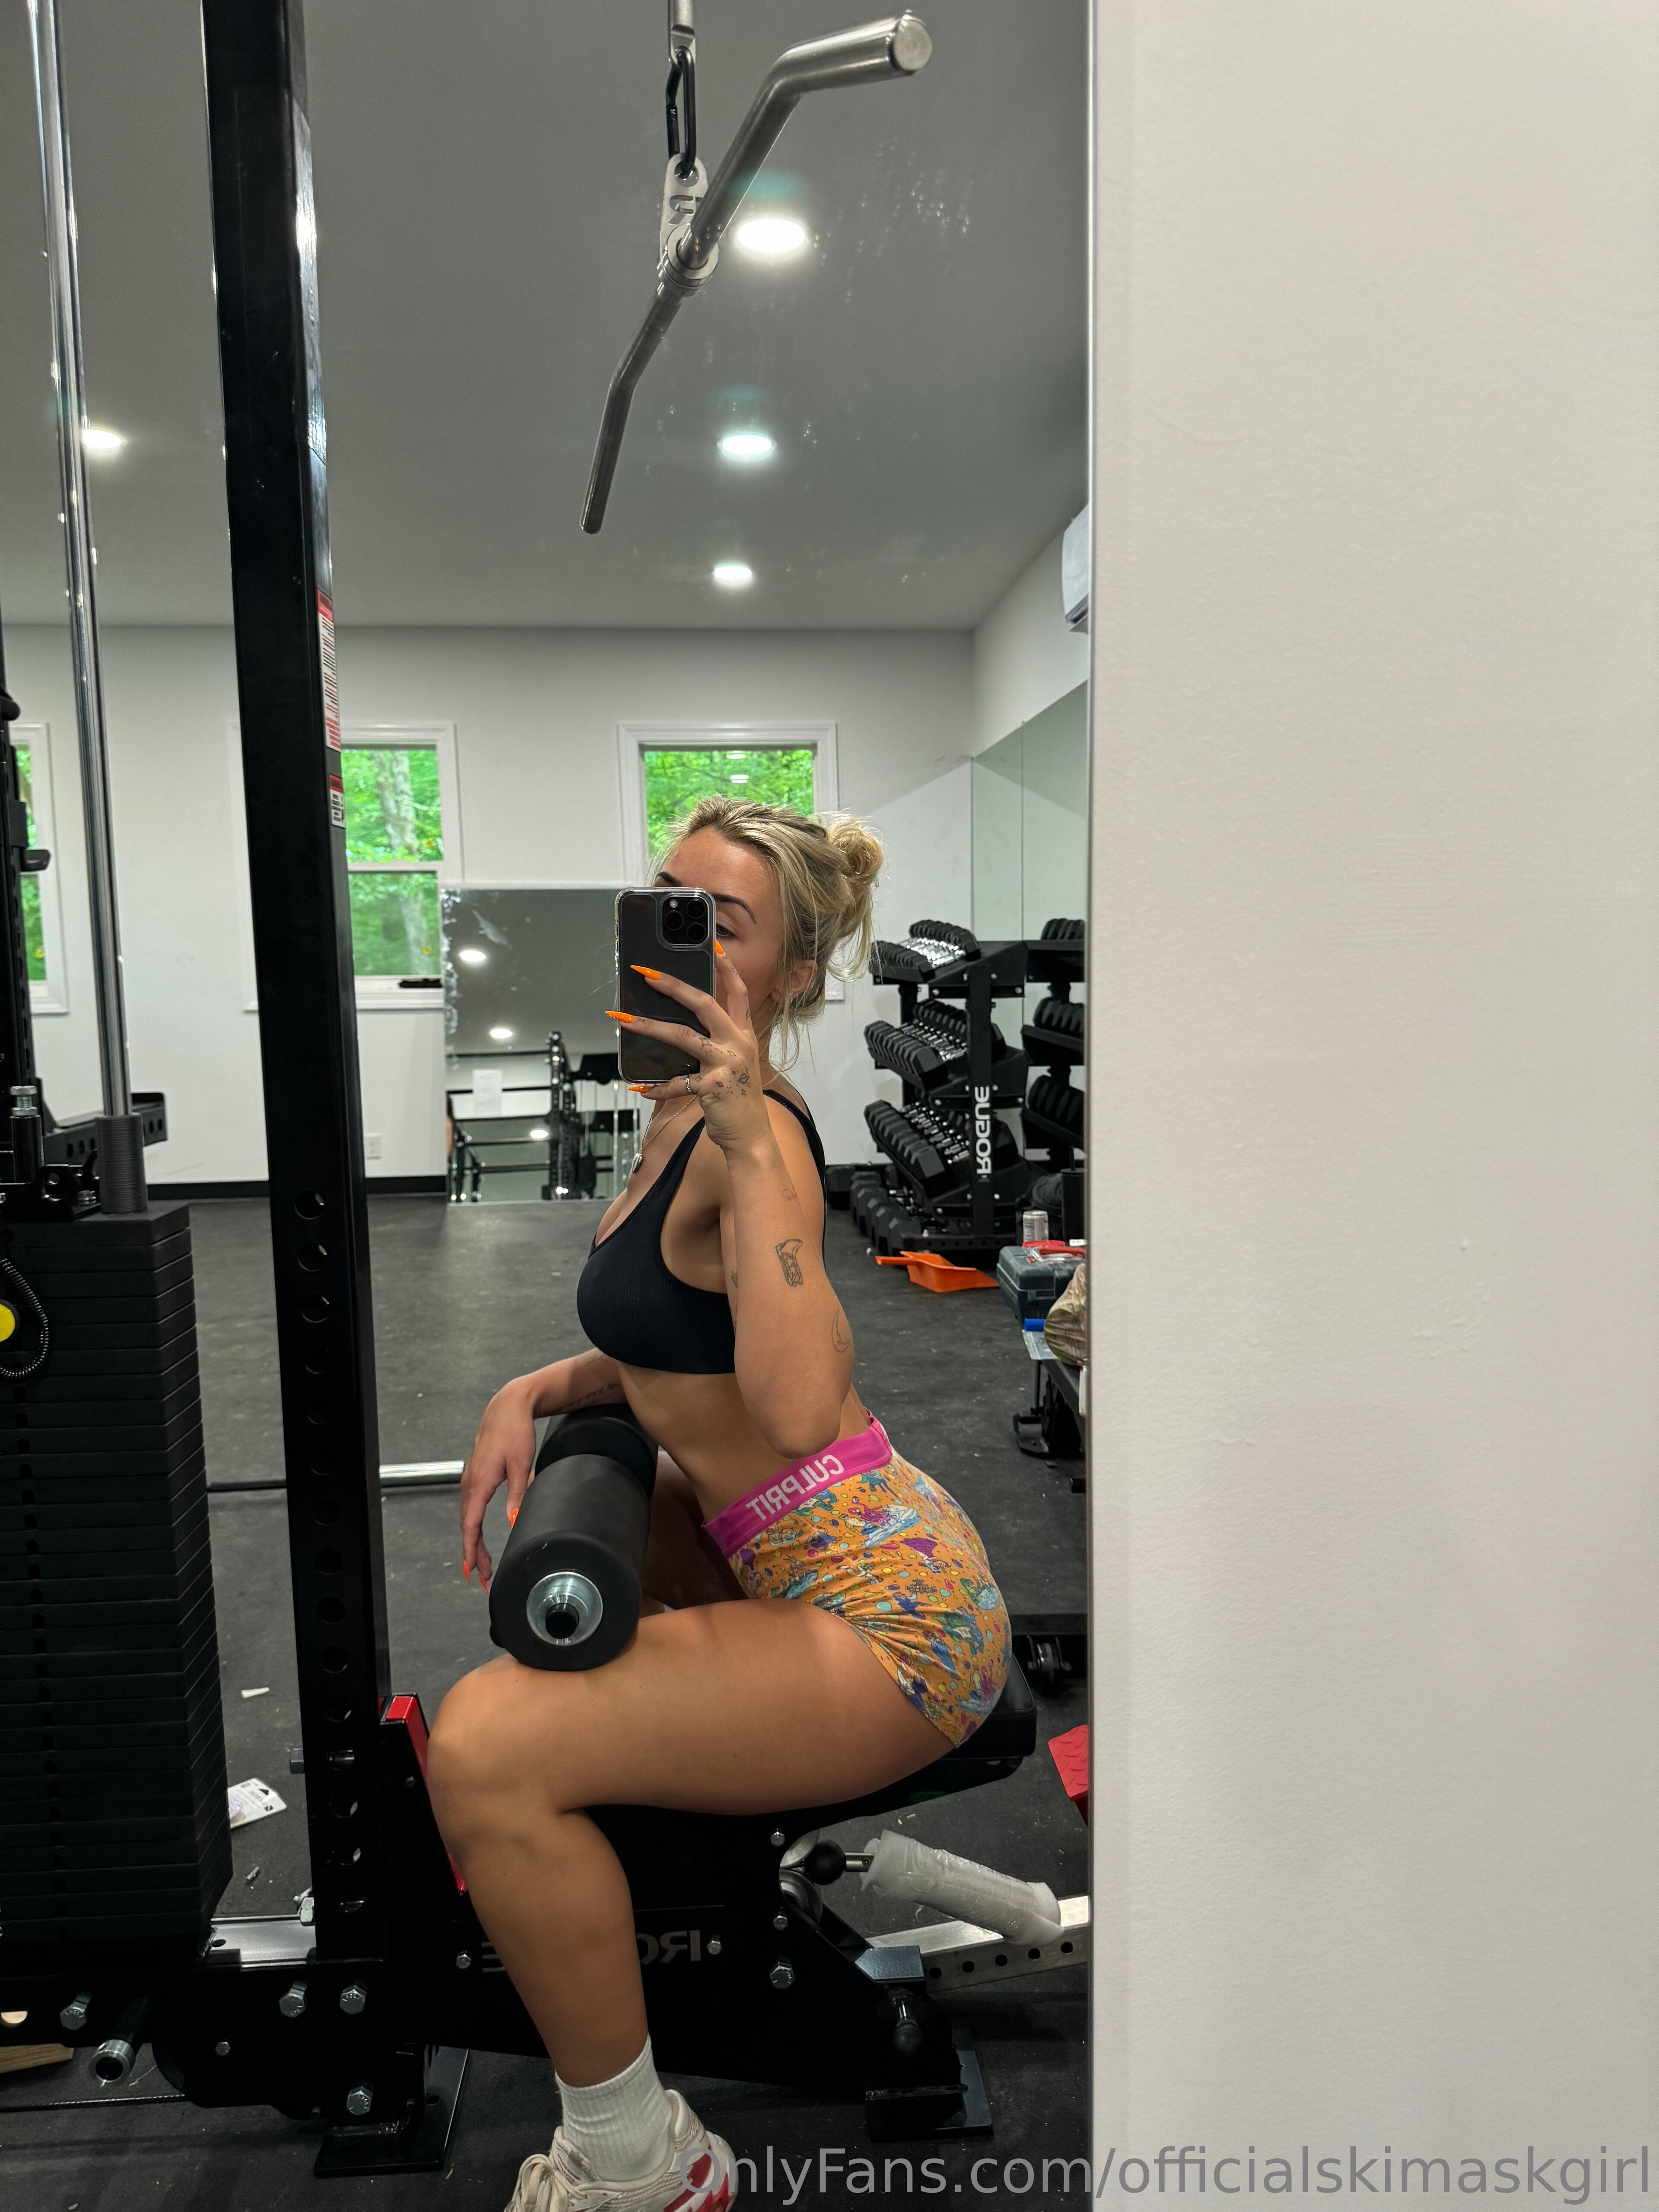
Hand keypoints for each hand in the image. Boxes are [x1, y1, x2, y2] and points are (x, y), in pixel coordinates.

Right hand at [458, 1376, 537, 1589]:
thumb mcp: (522, 1465)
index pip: (471, 1526)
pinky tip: (479, 1533)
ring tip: (481, 1562)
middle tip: (481, 1576)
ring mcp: (470, 1478)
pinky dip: (473, 1525)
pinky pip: (470, 1506)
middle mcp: (469, 1483)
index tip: (474, 1571)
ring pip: (467, 1517)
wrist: (508, 1406)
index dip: (472, 1551)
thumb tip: (514, 1521)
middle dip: (473, 1553)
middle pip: (466, 1526)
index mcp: (479, 1483)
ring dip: (473, 1540)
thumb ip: (518, 1495)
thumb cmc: (515, 1431)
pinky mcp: (475, 1474)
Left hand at [611, 946, 770, 1155]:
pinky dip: (657, 1087)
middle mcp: (738, 1043)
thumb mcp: (734, 1063)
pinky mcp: (712, 1087)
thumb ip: (716, 1042)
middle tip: (645, 973)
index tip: (712, 943)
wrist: (751, 1135)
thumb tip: (680, 1025)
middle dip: (673, 985)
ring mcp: (726, 1064)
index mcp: (744, 1034)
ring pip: (682, 1036)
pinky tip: (640, 1087)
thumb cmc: (738, 1098)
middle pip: (704, 1003)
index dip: (726, 967)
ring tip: (623, 1019)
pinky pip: (676, 1083)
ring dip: (649, 1026)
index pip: (738, 992)